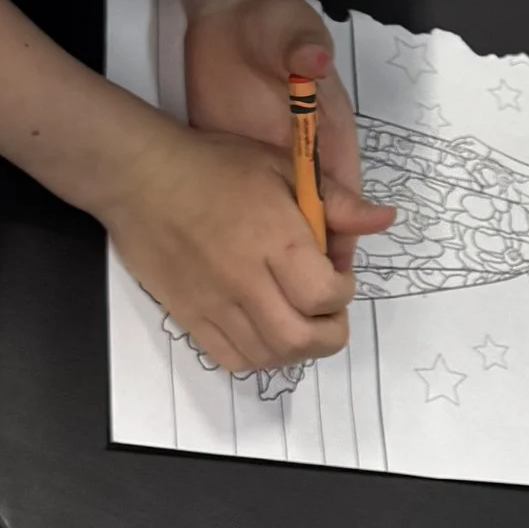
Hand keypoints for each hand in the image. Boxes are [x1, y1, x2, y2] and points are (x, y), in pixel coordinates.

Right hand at [105, 117, 358, 375]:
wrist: (141, 178)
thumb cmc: (216, 167)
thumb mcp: (285, 167)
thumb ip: (338, 201)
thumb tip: (386, 218)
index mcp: (276, 242)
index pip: (324, 296)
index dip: (342, 293)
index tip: (337, 276)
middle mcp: (246, 281)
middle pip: (301, 340)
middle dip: (329, 332)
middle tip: (327, 310)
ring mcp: (215, 304)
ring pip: (268, 357)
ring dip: (296, 348)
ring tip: (298, 320)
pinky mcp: (189, 316)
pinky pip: (231, 359)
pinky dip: (258, 356)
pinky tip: (264, 331)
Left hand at [180, 0, 395, 275]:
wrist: (234, 11)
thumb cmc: (274, 24)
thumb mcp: (292, 33)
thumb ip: (304, 48)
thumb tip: (315, 58)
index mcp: (328, 137)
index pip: (343, 199)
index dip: (340, 238)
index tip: (329, 276)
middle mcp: (304, 161)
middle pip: (315, 226)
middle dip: (308, 266)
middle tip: (288, 298)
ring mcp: (269, 167)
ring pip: (282, 230)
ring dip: (276, 262)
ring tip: (257, 296)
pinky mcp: (237, 167)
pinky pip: (246, 215)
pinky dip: (240, 244)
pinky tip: (223, 269)